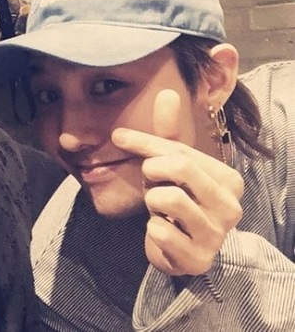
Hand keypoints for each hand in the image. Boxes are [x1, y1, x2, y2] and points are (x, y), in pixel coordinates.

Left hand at [111, 89, 243, 275]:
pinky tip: (163, 231)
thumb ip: (166, 134)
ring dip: (152, 201)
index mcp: (229, 179)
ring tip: (160, 209)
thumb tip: (168, 92)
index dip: (145, 142)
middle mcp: (231, 206)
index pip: (181, 150)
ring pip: (167, 197)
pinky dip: (152, 228)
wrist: (178, 249)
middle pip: (179, 166)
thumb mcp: (171, 166)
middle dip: (152, 172)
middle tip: (152, 182)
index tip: (119, 137)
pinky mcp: (198, 258)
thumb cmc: (176, 200)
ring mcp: (217, 234)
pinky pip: (159, 230)